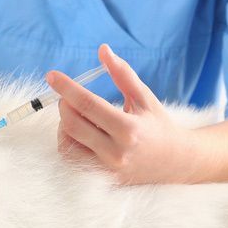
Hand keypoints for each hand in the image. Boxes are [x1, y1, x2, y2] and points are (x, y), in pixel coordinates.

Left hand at [46, 44, 196, 184]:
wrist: (176, 162)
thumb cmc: (159, 125)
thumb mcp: (144, 97)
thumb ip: (123, 74)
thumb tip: (103, 49)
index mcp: (129, 129)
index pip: (88, 105)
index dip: (67, 88)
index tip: (52, 75)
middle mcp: (116, 151)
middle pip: (73, 124)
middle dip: (64, 105)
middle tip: (67, 96)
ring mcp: (107, 168)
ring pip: (67, 143)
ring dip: (64, 124)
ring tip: (77, 115)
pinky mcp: (101, 178)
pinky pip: (72, 158)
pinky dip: (68, 142)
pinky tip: (79, 132)